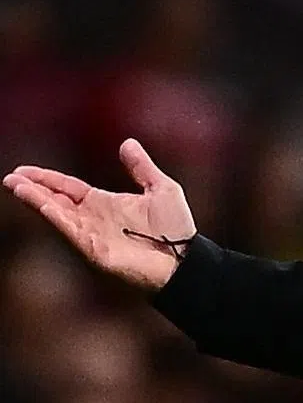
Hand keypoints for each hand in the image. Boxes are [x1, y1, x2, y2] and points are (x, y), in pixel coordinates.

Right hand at [2, 139, 196, 291]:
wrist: (185, 259)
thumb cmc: (176, 228)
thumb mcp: (161, 188)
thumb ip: (141, 167)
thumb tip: (127, 143)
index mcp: (105, 203)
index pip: (68, 187)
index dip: (47, 179)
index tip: (24, 170)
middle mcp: (93, 218)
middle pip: (55, 199)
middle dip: (33, 188)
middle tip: (10, 177)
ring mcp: (91, 234)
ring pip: (57, 214)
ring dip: (36, 200)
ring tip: (15, 186)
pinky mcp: (94, 249)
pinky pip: (71, 230)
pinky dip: (55, 217)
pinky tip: (41, 204)